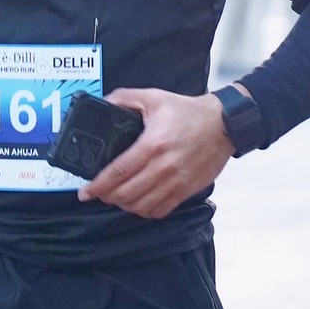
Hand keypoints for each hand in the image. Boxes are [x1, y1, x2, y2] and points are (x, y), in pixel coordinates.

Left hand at [78, 87, 234, 217]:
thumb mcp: (154, 97)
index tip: (85, 192)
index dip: (98, 185)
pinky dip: (144, 211)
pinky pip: (160, 211)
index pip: (119, 172)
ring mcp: (176, 182)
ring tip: (116, 197)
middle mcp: (164, 167)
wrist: (224, 124)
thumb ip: (124, 98)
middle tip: (98, 193)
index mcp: (153, 144)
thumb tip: (103, 103)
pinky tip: (138, 203)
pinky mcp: (186, 190)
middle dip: (106, 197)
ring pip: (141, 206)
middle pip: (126, 193)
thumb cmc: (188, 112)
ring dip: (124, 205)